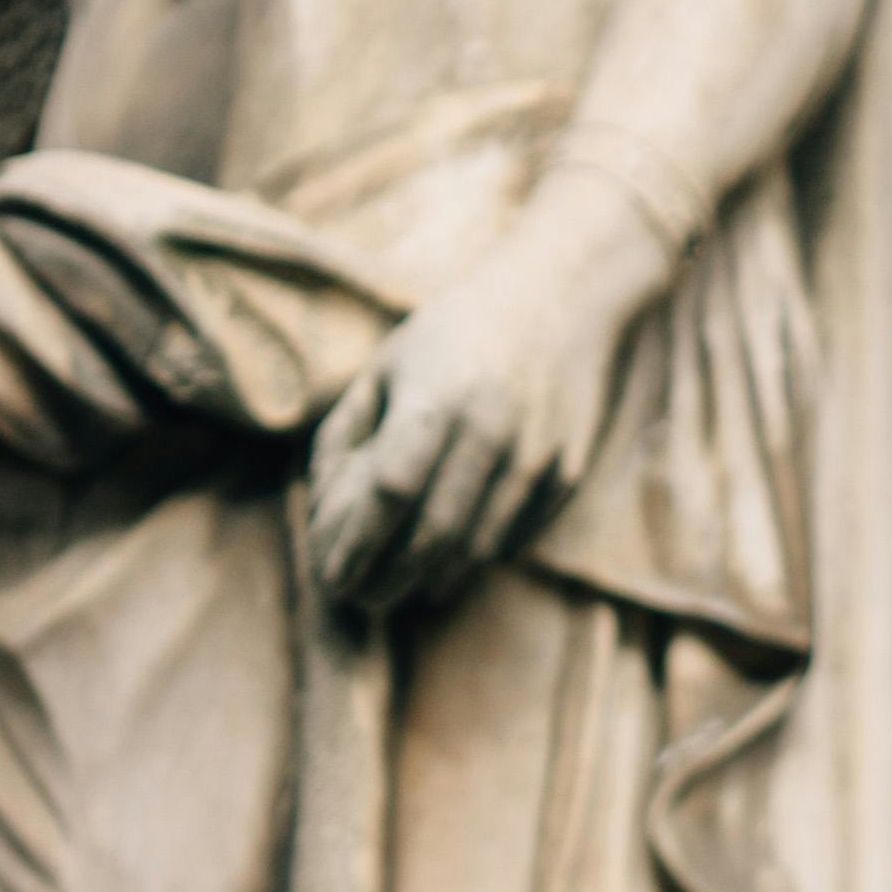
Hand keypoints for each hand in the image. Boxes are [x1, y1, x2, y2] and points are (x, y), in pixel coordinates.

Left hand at [297, 177, 672, 615]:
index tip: (331, 574)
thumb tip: (326, 507)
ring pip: (475, 548)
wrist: (563, 295)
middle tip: (361, 596)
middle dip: (388, 577)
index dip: (356, 542)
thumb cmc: (456, 330)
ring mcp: (535, 457)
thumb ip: (348, 433)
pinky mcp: (565, 472)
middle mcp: (491, 432)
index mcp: (437, 398)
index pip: (388, 493)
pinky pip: (513, 537)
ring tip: (400, 587)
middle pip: (431, 535)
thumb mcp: (388, 364)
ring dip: (431, 577)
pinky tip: (450, 558)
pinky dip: (475, 557)